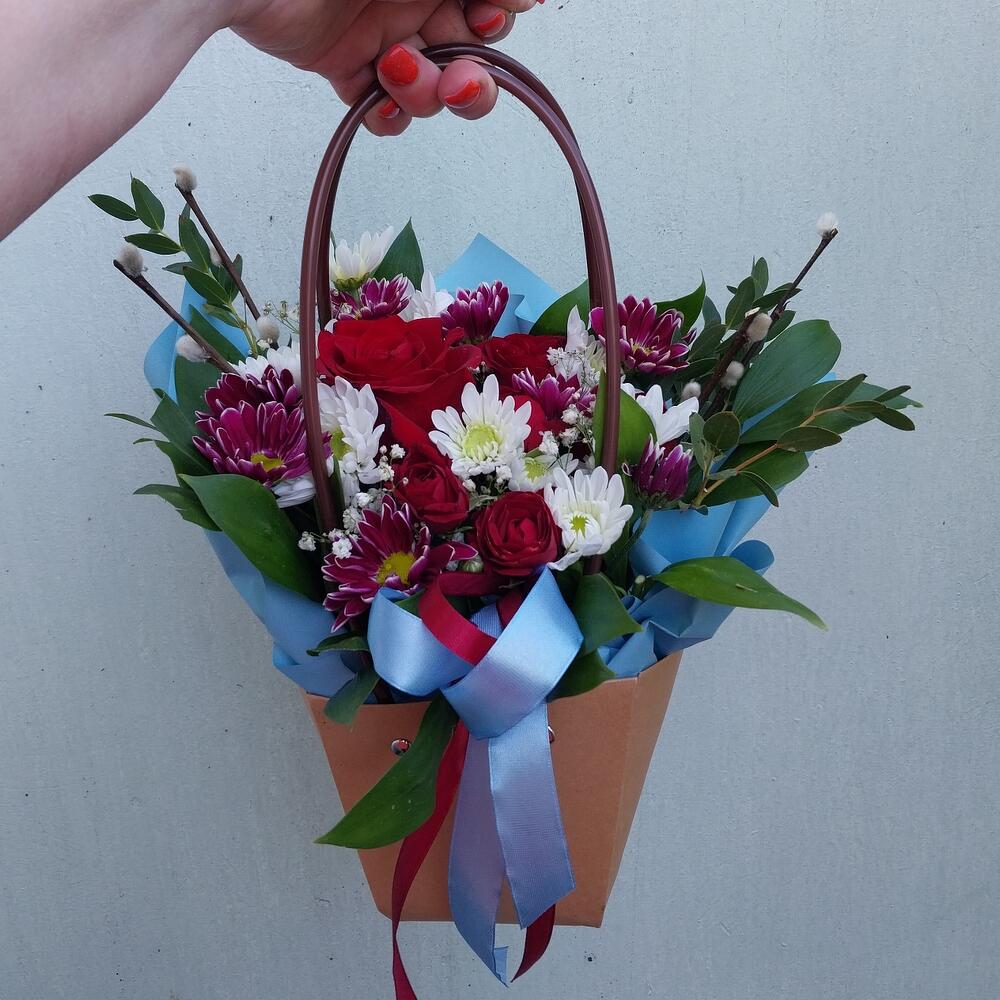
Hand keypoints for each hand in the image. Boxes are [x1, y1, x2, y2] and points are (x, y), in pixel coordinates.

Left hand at [230, 0, 541, 135]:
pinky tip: (380, 102)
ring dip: (424, 94)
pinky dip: (388, 116)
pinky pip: (382, 107)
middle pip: (469, 53)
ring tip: (393, 69)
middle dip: (472, 77)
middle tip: (458, 82)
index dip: (497, 18)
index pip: (489, 4)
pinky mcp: (344, 65)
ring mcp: (380, 32)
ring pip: (430, 87)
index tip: (487, 18)